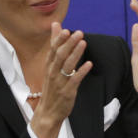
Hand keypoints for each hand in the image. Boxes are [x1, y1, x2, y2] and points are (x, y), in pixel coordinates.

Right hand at [30, 22, 92, 137]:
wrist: (48, 112)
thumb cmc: (52, 87)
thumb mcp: (51, 66)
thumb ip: (55, 46)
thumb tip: (56, 25)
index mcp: (49, 66)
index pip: (53, 50)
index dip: (59, 40)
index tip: (66, 30)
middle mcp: (52, 73)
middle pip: (60, 56)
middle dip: (69, 44)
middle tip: (78, 33)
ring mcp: (59, 82)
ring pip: (67, 66)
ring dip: (75, 54)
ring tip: (83, 43)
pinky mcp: (67, 92)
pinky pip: (74, 80)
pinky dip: (81, 71)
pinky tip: (89, 64)